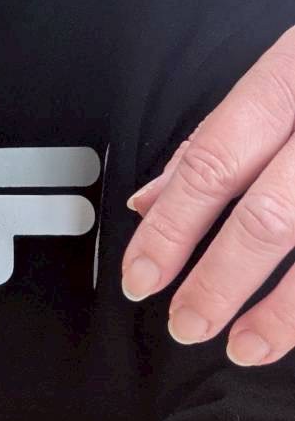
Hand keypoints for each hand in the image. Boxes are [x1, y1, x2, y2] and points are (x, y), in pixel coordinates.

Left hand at [123, 26, 294, 365]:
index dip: (171, 228)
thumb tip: (151, 199)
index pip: (212, 163)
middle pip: (268, 215)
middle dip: (219, 280)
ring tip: (246, 346)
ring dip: (283, 312)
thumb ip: (219, 136)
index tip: (141, 276)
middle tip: (187, 323)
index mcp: (292, 74)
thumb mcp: (282, 73)